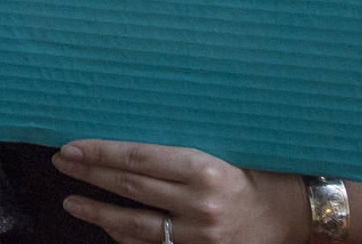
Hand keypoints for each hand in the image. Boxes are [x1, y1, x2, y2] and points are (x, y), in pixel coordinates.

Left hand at [54, 140, 308, 243]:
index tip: (72, 146)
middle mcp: (199, 204)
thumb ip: (187, 147)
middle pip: (131, 187)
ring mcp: (199, 235)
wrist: (300, 216)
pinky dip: (127, 237)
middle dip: (90, 174)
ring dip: (98, 212)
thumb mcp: (229, 149)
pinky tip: (108, 226)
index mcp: (205, 169)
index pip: (139, 158)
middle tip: (61, 162)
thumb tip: (135, 129)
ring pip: (136, 225)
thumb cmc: (264, 172)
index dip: (101, 153)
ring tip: (71, 202)